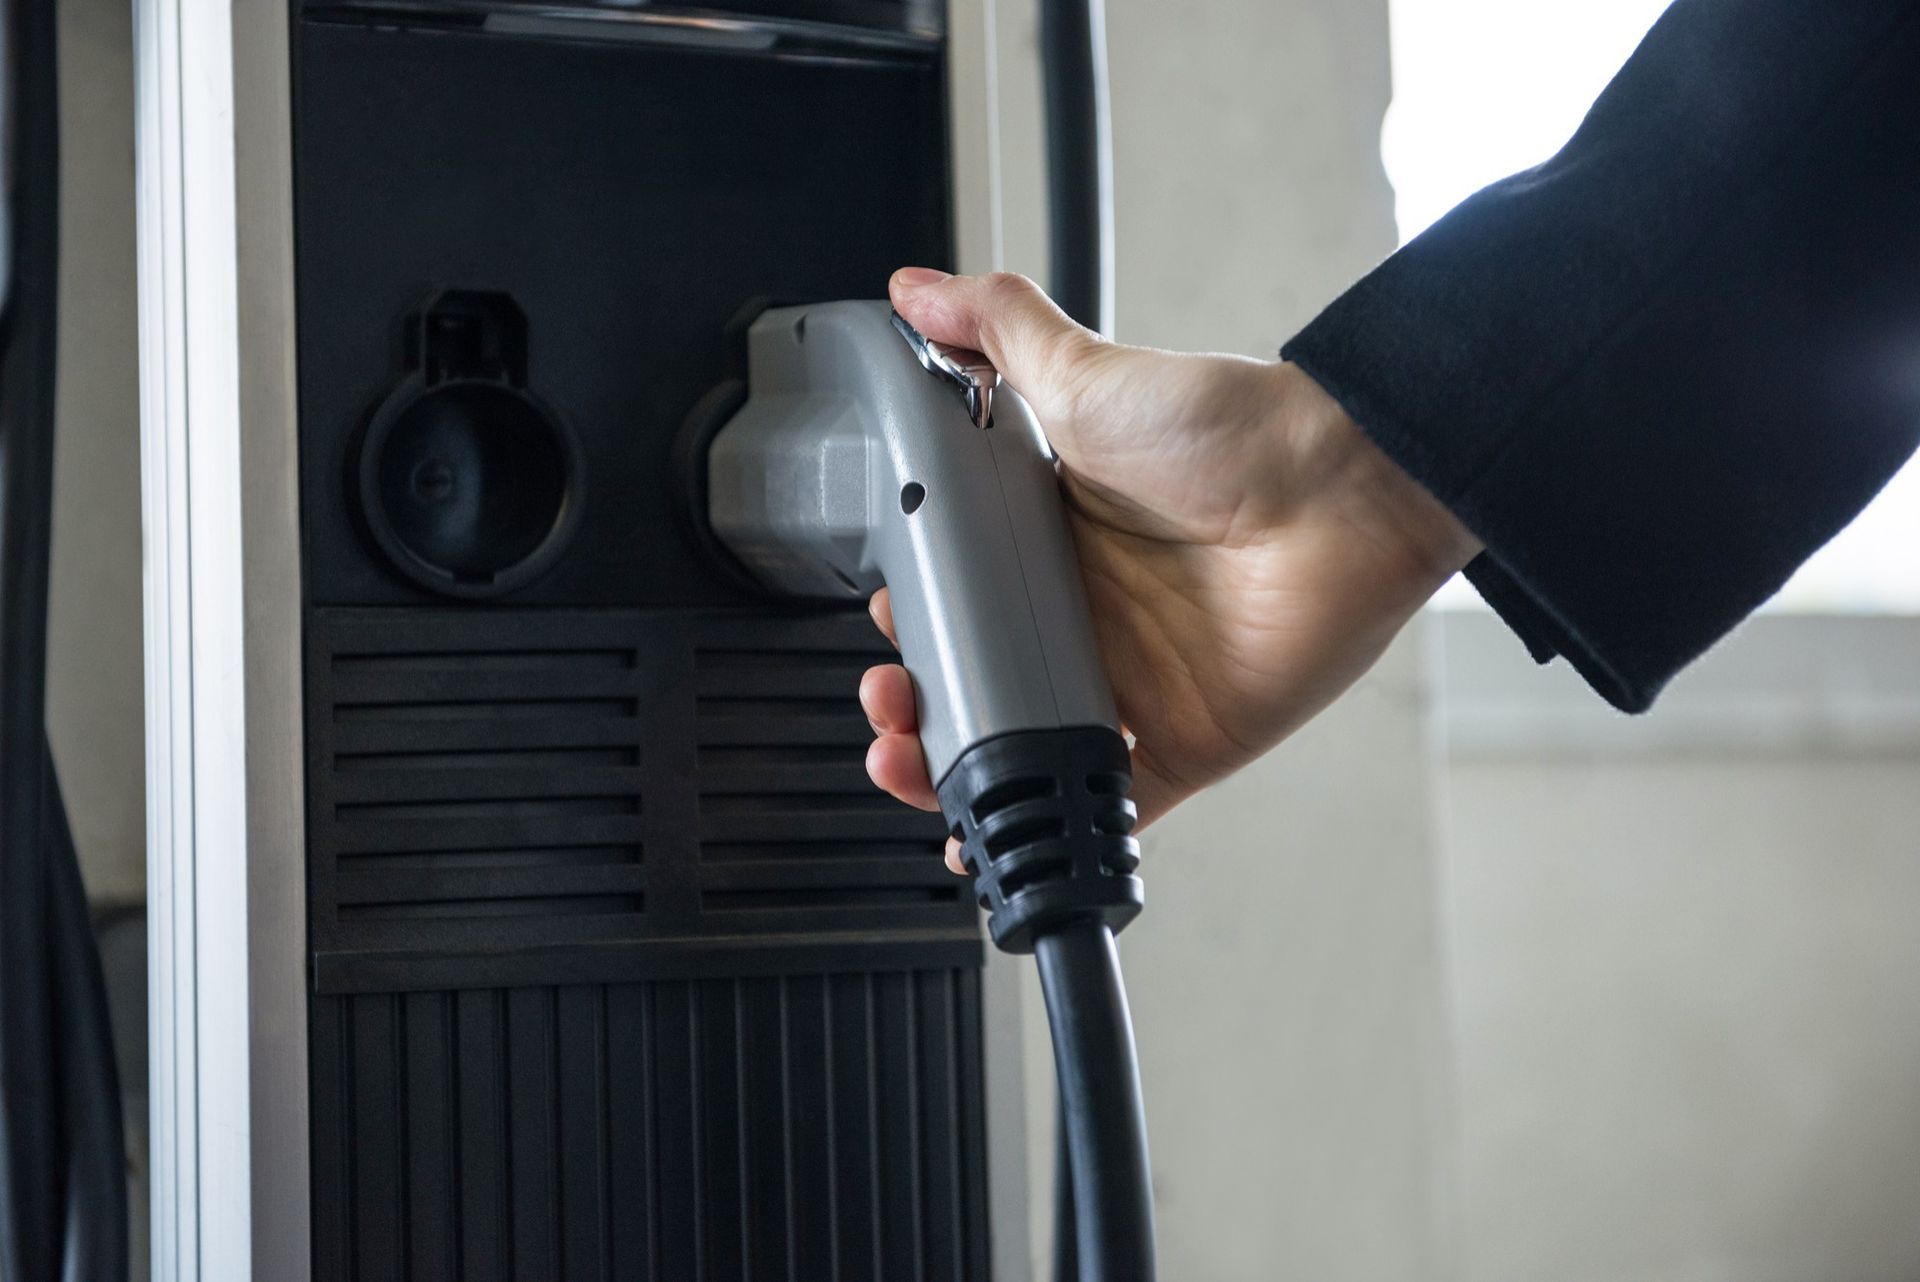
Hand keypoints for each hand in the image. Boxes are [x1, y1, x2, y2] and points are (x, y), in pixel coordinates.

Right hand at [861, 269, 1481, 870]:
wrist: (1341, 490)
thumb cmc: (1233, 431)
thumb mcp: (1089, 373)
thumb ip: (997, 330)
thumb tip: (917, 292)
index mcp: (1057, 542)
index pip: (963, 598)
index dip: (915, 624)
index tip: (885, 632)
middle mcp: (1092, 617)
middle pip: (982, 683)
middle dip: (917, 705)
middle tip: (888, 703)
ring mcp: (1135, 684)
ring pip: (1025, 747)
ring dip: (957, 768)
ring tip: (909, 764)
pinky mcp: (1185, 741)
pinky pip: (1110, 803)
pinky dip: (1050, 825)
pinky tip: (985, 836)